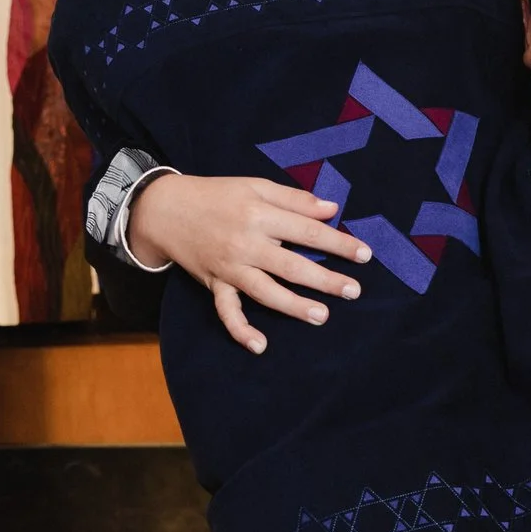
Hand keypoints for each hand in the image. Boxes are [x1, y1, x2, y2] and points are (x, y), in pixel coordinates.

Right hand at [127, 173, 372, 353]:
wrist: (165, 208)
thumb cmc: (216, 194)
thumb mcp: (255, 185)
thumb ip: (295, 199)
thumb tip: (332, 210)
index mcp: (259, 214)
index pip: (307, 231)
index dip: (338, 243)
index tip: (365, 255)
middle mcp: (246, 242)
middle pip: (291, 265)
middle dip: (325, 279)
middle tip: (353, 291)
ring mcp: (230, 266)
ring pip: (266, 290)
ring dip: (294, 306)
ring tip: (322, 316)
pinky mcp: (214, 283)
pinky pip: (227, 311)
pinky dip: (241, 330)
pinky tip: (260, 346)